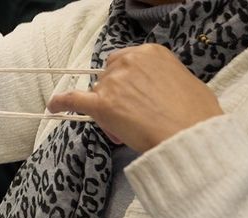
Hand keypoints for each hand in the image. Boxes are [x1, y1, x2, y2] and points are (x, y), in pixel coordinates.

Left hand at [47, 44, 222, 151]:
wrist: (189, 134)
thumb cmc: (195, 113)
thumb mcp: (185, 82)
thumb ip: (163, 79)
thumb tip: (156, 90)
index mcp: (152, 52)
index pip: (125, 62)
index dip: (125, 81)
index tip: (132, 95)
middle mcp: (130, 62)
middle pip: (109, 77)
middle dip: (115, 95)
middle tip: (130, 115)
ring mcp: (114, 83)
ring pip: (98, 93)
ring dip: (106, 110)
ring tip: (126, 129)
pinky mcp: (102, 105)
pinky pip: (73, 100)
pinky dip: (61, 103)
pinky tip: (53, 108)